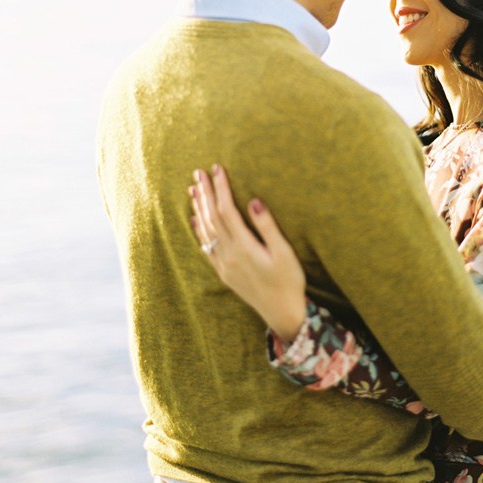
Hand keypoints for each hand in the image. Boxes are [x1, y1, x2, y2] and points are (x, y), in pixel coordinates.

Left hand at [189, 165, 306, 341]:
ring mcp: (224, 265)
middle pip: (212, 218)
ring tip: (193, 189)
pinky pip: (205, 247)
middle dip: (205, 193)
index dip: (221, 188)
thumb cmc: (289, 281)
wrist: (282, 313)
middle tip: (198, 172)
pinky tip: (194, 219)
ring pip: (206, 231)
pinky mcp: (224, 272)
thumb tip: (253, 201)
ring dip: (198, 208)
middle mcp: (229, 255)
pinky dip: (198, 231)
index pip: (226, 210)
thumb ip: (267, 226)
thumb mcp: (284, 252)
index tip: (217, 168)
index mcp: (244, 247)